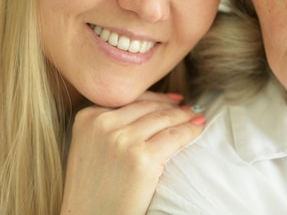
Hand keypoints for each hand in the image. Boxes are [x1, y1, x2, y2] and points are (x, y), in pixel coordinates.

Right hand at [60, 91, 204, 214]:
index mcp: (87, 117)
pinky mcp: (141, 159)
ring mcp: (121, 140)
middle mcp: (102, 124)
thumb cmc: (92, 188)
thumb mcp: (89, 146)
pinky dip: (190, 129)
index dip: (156, 98)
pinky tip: (198, 127)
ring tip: (196, 116)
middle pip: (148, 107)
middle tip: (188, 107)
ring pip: (163, 118)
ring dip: (185, 116)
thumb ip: (109, 124)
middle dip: (172, 106)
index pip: (129, 99)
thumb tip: (150, 105)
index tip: (173, 99)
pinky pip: (174, 136)